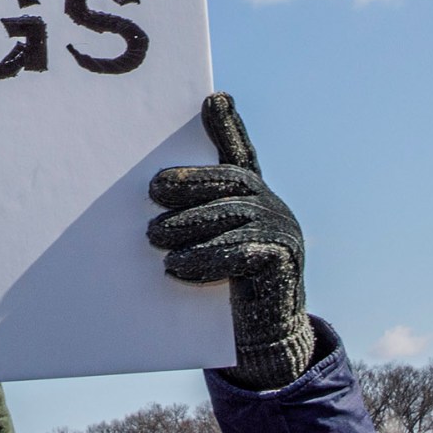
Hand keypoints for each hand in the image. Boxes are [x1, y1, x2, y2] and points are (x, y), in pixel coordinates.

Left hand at [146, 92, 314, 389]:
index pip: (240, 153)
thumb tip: (148, 194)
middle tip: (152, 193)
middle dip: (190, 184)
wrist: (265, 333)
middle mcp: (273, 206)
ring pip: (231, 218)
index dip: (229, 126)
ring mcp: (284, 232)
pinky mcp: (284, 262)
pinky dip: (205, 259)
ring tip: (154, 238)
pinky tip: (176, 267)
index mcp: (255, 194)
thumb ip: (194, 214)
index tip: (213, 98)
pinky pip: (241, 254)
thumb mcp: (210, 241)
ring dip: (188, 226)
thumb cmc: (225, 281)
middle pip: (230, 182)